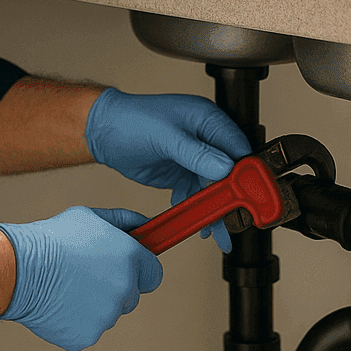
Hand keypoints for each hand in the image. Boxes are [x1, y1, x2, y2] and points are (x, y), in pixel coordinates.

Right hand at [0, 207, 162, 350]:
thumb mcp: (91, 217)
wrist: (19, 268)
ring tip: (66, 287)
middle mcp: (124, 289)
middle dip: (114, 288)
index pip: (154, 275)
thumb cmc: (51, 239)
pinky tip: (58, 303)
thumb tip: (145, 225)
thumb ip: (125, 222)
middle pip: (131, 296)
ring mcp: (106, 316)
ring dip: (94, 305)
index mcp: (130, 258)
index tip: (126, 269)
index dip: (139, 271)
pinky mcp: (87, 336)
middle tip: (85, 275)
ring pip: (108, 314)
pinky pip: (88, 330)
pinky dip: (75, 321)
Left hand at [84, 89, 253, 251]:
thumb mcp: (165, 136)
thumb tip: (225, 167)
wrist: (104, 133)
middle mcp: (205, 137)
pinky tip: (194, 219)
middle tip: (232, 222)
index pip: (237, 148)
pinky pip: (196, 192)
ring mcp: (194, 156)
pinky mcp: (182, 171)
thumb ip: (196, 153)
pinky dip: (196, 206)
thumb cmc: (131, 121)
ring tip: (213, 231)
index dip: (245, 173)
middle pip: (229, 171)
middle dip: (231, 197)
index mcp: (207, 119)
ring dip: (214, 208)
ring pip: (213, 186)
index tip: (247, 197)